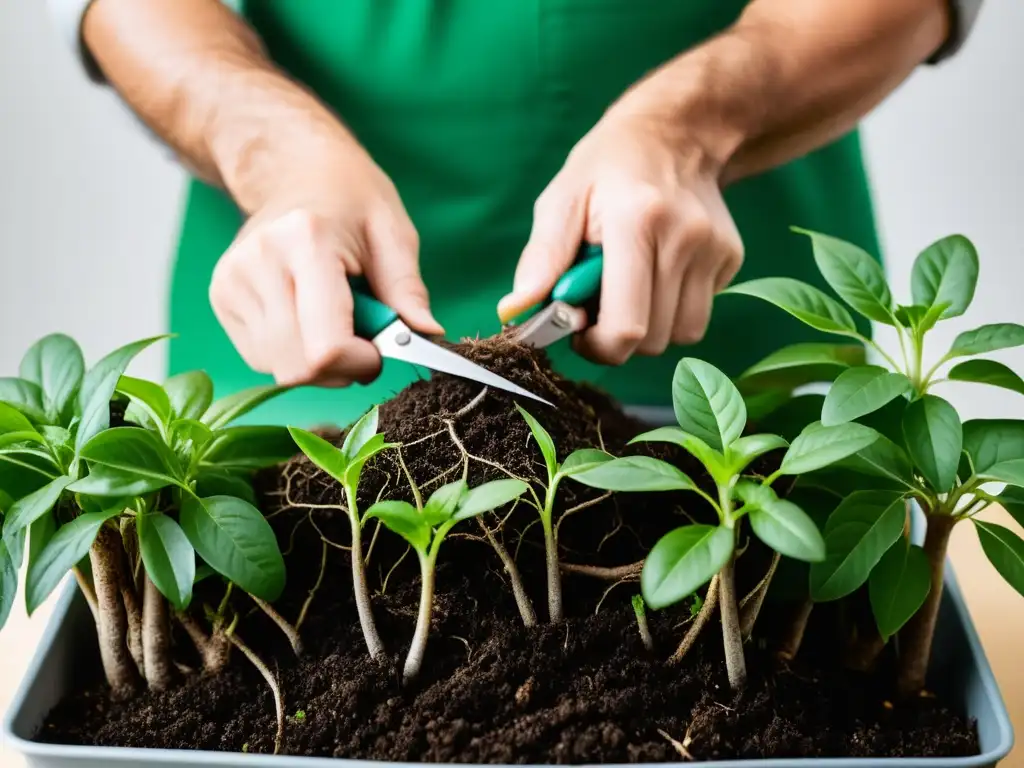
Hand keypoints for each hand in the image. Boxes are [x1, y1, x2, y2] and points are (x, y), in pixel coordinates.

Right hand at [209, 147, 442, 386]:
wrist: (293, 170)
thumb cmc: (351, 200)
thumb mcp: (393, 233)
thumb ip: (407, 289)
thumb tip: (428, 333)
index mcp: (306, 242)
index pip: (327, 347)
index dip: (361, 364)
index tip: (379, 349)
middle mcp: (259, 263)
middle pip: (300, 368)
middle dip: (342, 370)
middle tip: (362, 339)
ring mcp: (232, 282)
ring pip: (280, 370)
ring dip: (318, 364)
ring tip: (334, 320)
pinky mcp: (221, 297)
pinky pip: (262, 360)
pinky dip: (294, 354)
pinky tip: (307, 319)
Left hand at [499, 99, 743, 364]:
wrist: (675, 133)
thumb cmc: (607, 169)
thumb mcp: (562, 199)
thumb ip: (542, 258)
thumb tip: (514, 310)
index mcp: (636, 222)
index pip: (625, 326)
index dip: (597, 346)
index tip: (578, 330)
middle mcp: (684, 238)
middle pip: (653, 340)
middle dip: (619, 338)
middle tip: (599, 305)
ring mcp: (714, 250)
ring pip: (682, 334)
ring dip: (650, 328)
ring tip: (629, 289)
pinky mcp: (732, 258)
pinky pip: (699, 313)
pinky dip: (674, 308)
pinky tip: (658, 272)